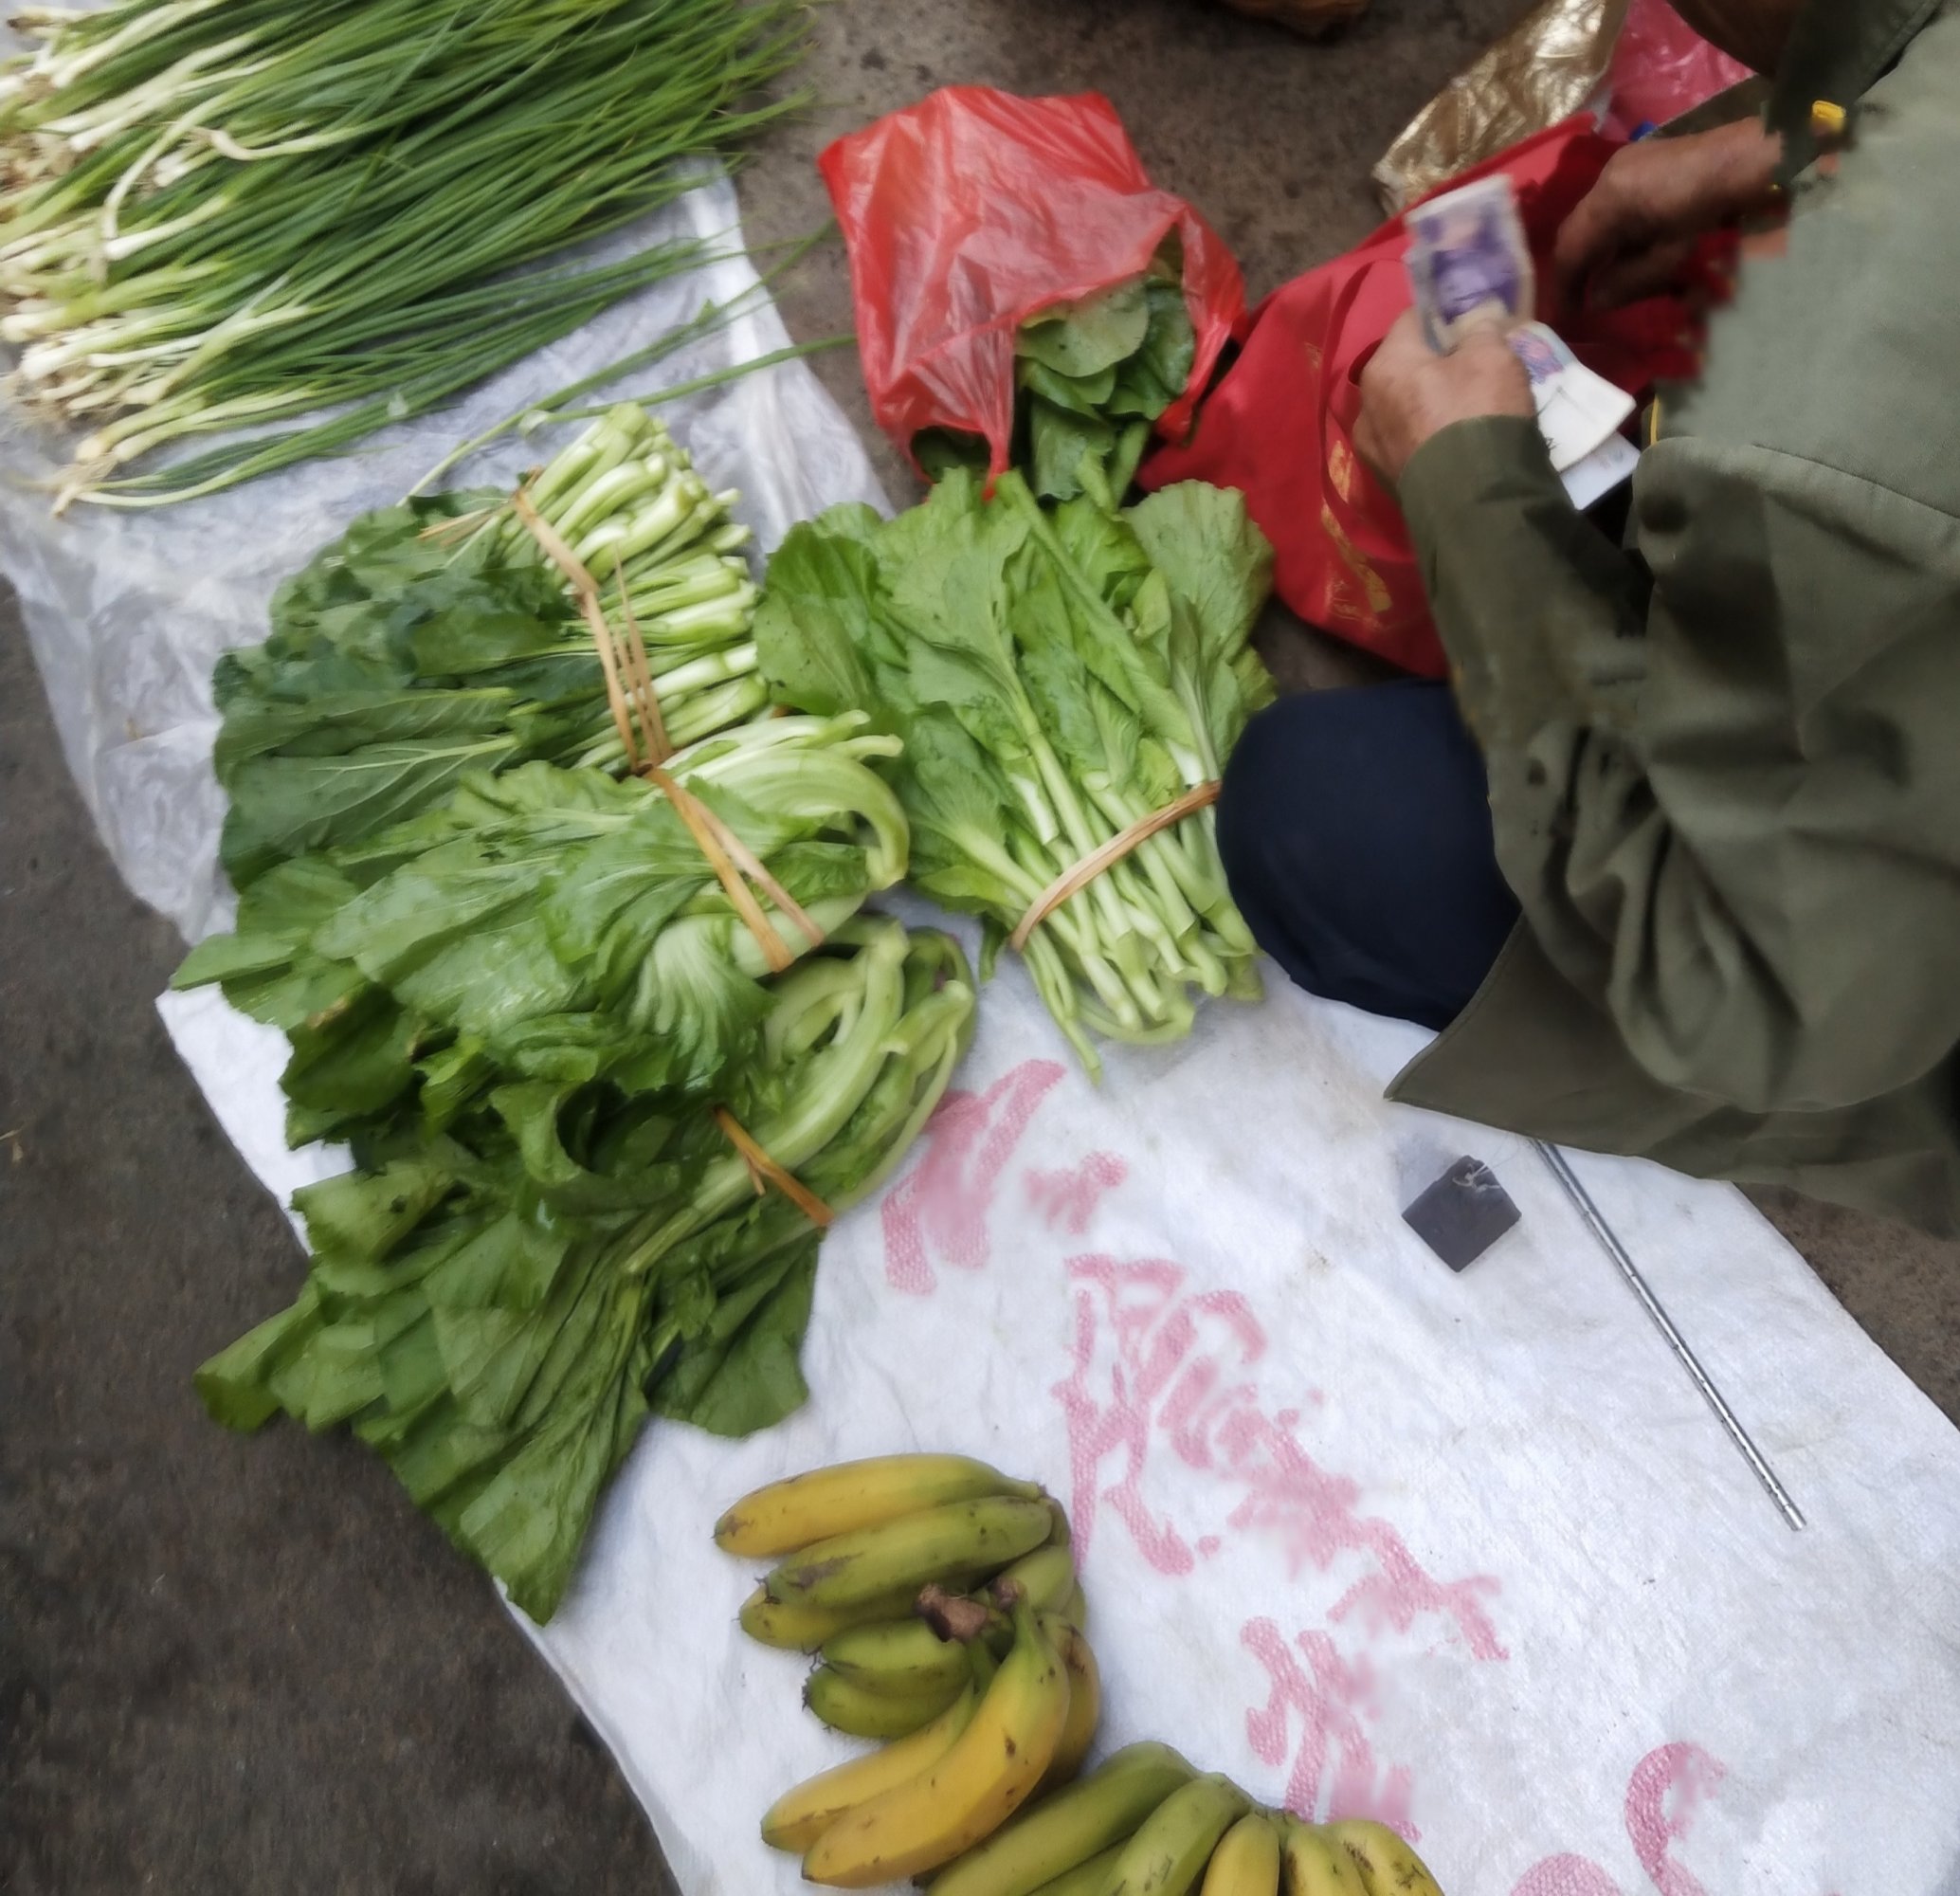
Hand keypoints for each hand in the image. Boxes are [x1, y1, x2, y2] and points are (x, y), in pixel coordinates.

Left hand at [1354, 311, 1533, 486]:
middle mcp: (1365, 405)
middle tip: (1472, 368)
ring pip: (1403, 408)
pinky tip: (1454, 442)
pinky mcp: (1387, 480)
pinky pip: (1408, 442)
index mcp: (1383, 366)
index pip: (1410, 321)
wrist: (1475, 500)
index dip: (1442, 317)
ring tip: (1466, 409)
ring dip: (1429, 403)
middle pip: (1404, 368)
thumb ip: (1480, 329)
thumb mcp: (1492, 355)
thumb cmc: (1478, 414)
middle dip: (1435, 364)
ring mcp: (1371, 448)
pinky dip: (1426, 436)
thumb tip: (1475, 324)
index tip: (1468, 324)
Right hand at [1552, 119, 1782, 313]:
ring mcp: (1622, 165)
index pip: (1570, 249)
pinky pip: (1609, 203)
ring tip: (1601, 280)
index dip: (1564, 287)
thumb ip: (1628, 281)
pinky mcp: (1638, 163)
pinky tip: (1622, 250)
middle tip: (1578, 301)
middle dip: (1573, 269)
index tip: (1566, 316)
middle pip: (1575, 230)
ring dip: (1592, 251)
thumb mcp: (1671, 256)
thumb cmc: (1716, 210)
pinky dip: (1609, 232)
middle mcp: (1606, 177)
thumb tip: (1596, 300)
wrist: (1754, 157)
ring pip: (1591, 217)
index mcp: (1610, 200)